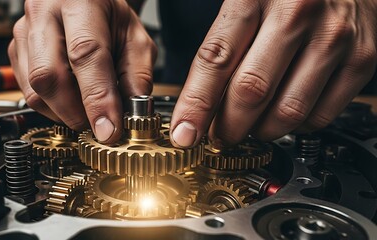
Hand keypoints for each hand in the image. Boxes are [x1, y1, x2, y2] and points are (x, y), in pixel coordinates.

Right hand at [8, 0, 155, 142]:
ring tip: (86, 112)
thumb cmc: (109, 15)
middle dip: (75, 113)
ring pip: (33, 89)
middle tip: (98, 126)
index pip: (85, 55)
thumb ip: (138, 75)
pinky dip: (51, 107)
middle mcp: (44, 13)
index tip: (108, 129)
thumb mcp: (136, 38)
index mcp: (80, 2)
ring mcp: (24, 32)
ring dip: (63, 113)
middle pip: (48, 76)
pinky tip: (70, 101)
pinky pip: (26, 92)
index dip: (97, 98)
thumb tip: (132, 114)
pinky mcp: (15, 51)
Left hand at [170, 0, 376, 147]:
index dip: (196, 105)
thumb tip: (198, 102)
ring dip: (259, 131)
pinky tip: (283, 113)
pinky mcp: (361, 60)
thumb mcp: (245, 1)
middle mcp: (298, 13)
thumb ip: (222, 46)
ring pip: (286, 112)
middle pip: (251, 92)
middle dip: (227, 127)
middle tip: (217, 135)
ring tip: (249, 125)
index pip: (216, 60)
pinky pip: (321, 116)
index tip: (184, 134)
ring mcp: (334, 38)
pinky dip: (294, 127)